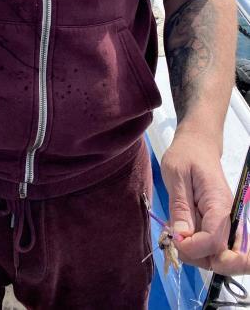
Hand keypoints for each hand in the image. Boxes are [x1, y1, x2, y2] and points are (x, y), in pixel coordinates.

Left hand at [161, 131, 247, 274]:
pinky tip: (183, 235)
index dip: (192, 248)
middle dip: (199, 259)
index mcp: (220, 206)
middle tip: (176, 243)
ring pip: (219, 257)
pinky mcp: (219, 226)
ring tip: (176, 235)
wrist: (198, 144)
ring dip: (197, 256)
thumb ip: (180, 207)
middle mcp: (229, 219)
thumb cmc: (186, 154)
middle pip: (223, 257)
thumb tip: (181, 238)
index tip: (172, 239)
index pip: (214, 243)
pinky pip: (214, 248)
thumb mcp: (176, 174)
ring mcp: (226, 224)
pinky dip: (198, 249)